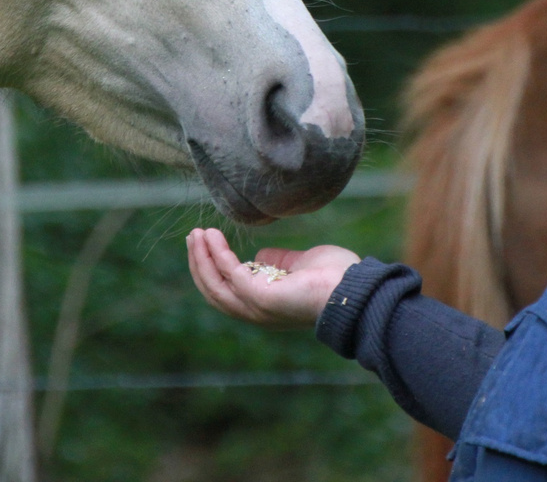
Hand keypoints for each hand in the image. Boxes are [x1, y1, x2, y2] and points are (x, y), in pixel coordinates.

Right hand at [186, 227, 360, 328]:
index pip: (225, 291)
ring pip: (215, 287)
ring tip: (196, 235)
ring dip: (201, 259)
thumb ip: (278, 262)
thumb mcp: (298, 265)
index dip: (210, 268)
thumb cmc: (334, 277)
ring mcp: (257, 308)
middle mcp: (256, 312)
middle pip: (213, 290)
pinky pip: (230, 275)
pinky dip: (218, 255)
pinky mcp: (261, 298)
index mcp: (264, 306)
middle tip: (193, 236)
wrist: (354, 288)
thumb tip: (260, 257)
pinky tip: (213, 237)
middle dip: (199, 263)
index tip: (204, 242)